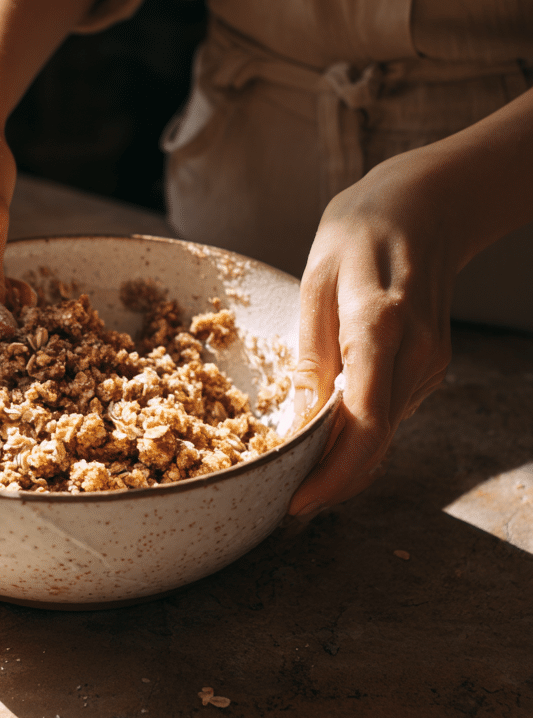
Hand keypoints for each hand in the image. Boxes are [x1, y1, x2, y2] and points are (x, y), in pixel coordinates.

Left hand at [287, 147, 456, 516]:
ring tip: (298, 481)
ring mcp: (430, 364)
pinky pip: (389, 414)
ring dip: (344, 462)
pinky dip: (359, 434)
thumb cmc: (359, 233)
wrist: (426, 207)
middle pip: (376, 442)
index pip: (364, 422)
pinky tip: (328, 437)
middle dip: (332, 484)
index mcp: (381, 326)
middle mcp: (416, 354)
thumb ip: (310, 352)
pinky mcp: (431, 368)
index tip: (297, 504)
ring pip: (384, 433)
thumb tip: (297, 423)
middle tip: (286, 510)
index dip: (332, 474)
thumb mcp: (316, 280)